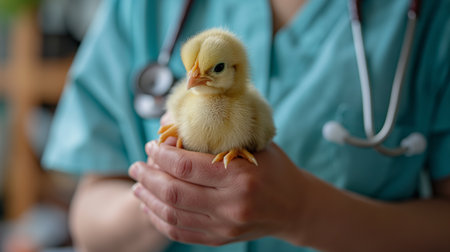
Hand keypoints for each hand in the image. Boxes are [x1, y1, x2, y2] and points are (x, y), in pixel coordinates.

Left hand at [129, 141, 311, 245]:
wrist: (295, 206)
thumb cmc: (274, 168)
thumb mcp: (254, 143)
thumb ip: (218, 133)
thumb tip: (175, 120)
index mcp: (240, 177)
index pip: (187, 167)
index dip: (162, 155)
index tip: (151, 145)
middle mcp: (231, 205)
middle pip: (174, 192)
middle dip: (148, 177)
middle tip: (136, 165)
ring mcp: (225, 227)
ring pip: (173, 215)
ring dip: (148, 199)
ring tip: (136, 185)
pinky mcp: (220, 240)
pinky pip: (180, 232)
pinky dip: (159, 220)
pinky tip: (149, 207)